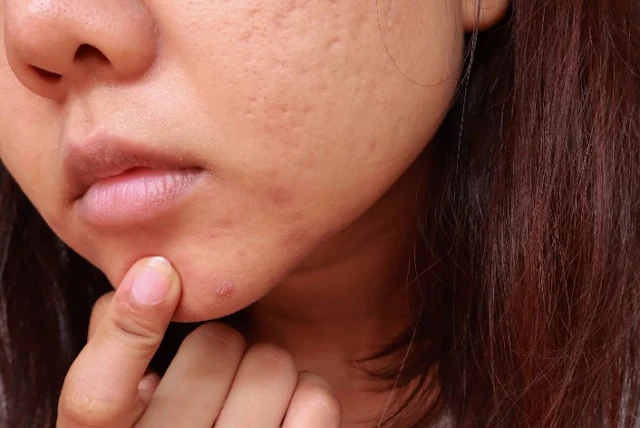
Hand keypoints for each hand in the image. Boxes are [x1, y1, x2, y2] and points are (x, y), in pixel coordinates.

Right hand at [57, 257, 340, 426]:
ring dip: (266, 363)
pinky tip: (285, 406)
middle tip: (216, 364)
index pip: (95, 398)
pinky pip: (314, 401)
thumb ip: (114, 338)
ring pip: (270, 366)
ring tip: (249, 389)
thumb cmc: (171, 416)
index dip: (127, 329)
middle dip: (222, 339)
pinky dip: (306, 391)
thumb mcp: (120, 389)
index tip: (159, 271)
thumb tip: (149, 274)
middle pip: (213, 348)